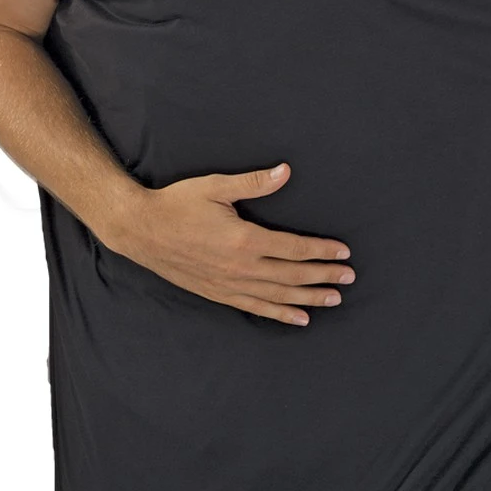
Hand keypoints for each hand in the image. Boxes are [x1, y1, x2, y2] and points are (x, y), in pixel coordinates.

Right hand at [117, 163, 354, 326]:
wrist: (141, 230)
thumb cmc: (178, 204)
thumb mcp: (216, 186)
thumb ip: (254, 182)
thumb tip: (286, 171)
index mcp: (244, 239)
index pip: (293, 248)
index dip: (321, 250)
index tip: (344, 252)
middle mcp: (241, 267)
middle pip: (292, 275)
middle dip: (323, 276)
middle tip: (349, 277)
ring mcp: (229, 284)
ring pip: (278, 296)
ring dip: (309, 298)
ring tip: (333, 299)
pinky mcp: (218, 293)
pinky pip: (256, 307)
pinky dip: (280, 313)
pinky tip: (299, 318)